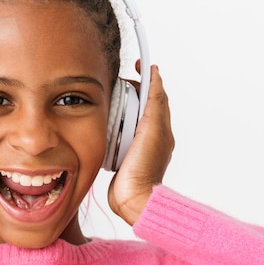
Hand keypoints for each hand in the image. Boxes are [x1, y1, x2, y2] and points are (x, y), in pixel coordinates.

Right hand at [108, 64, 173, 225]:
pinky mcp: (125, 159)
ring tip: (107, 98)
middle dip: (132, 89)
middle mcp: (152, 137)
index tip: (138, 64)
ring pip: (130, 120)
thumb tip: (156, 76)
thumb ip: (154, 103)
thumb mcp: (152, 129)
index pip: (157, 95)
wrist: (133, 200)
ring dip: (121, 107)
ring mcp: (138, 148)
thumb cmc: (144, 169)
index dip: (148, 77)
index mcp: (161, 128)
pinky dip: (113, 125)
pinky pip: (119, 136)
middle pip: (143, 105)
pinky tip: (103, 125)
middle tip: (116, 81)